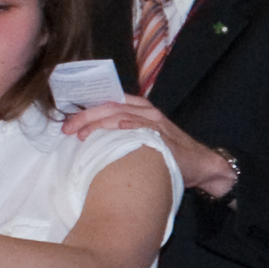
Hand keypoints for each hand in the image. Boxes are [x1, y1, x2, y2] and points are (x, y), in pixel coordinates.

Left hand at [65, 97, 238, 199]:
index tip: (67, 122)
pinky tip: (113, 128)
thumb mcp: (142, 141)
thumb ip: (122, 137)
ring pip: (121, 114)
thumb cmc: (169, 155)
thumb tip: (92, 144)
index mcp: (139, 109)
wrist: (201, 165)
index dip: (86, 110)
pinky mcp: (163, 134)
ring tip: (81, 134)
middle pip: (110, 106)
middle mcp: (146, 111)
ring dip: (98, 123)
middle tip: (67, 129)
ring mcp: (155, 122)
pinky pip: (142, 126)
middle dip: (86, 116)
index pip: (108, 103)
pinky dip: (127, 125)